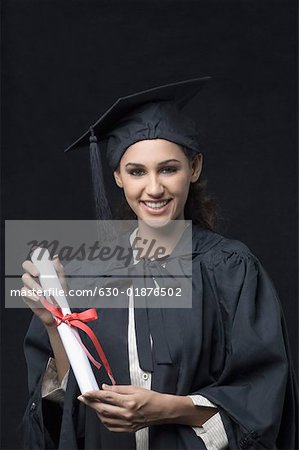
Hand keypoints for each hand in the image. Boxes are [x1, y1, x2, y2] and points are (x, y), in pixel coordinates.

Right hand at [21, 255, 66, 327]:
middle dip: (30, 269)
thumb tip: (55, 257)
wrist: (58, 310)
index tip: (39, 265)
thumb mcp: (62, 281)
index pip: (33, 262)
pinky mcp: (27, 296)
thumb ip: (59, 269)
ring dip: (33, 285)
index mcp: (41, 271)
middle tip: (38, 274)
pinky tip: (39, 298)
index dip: (33, 262)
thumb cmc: (60, 293)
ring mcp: (29, 286)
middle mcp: (33, 277)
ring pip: (25, 280)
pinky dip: (32, 295)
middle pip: (25, 267)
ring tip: (42, 291)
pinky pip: (25, 293)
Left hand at [78, 384, 217, 432]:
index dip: (94, 394)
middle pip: (103, 409)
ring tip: (94, 405)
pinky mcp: (127, 429)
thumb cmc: (151, 398)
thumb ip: (118, 388)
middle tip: (84, 398)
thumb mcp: (134, 388)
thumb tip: (105, 387)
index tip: (86, 392)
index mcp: (128, 401)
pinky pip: (111, 427)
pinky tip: (103, 414)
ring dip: (96, 412)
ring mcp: (126, 423)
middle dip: (91, 403)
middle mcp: (126, 413)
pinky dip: (104, 420)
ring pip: (105, 419)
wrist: (161, 410)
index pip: (106, 396)